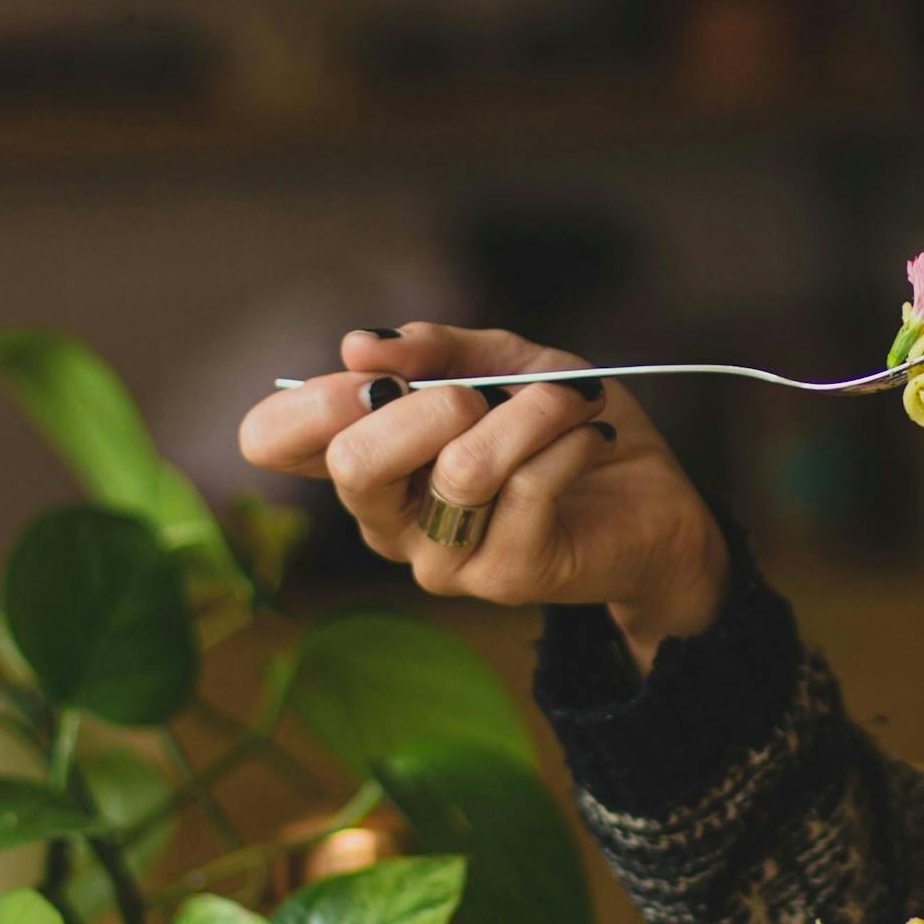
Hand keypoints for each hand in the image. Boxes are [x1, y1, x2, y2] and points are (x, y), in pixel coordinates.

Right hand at [236, 323, 725, 671]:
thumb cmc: (560, 427)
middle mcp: (386, 520)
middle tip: (482, 392)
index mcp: (366, 461)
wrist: (651, 501)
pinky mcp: (504, 578)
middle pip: (353, 463)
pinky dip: (568, 439)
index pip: (271, 441)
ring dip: (529, 413)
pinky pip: (529, 487)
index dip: (311, 398)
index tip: (378, 372)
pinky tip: (591, 436)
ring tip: (571, 399)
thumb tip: (360, 345)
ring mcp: (440, 559)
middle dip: (428, 403)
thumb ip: (435, 347)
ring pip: (461, 469)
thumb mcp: (501, 362)